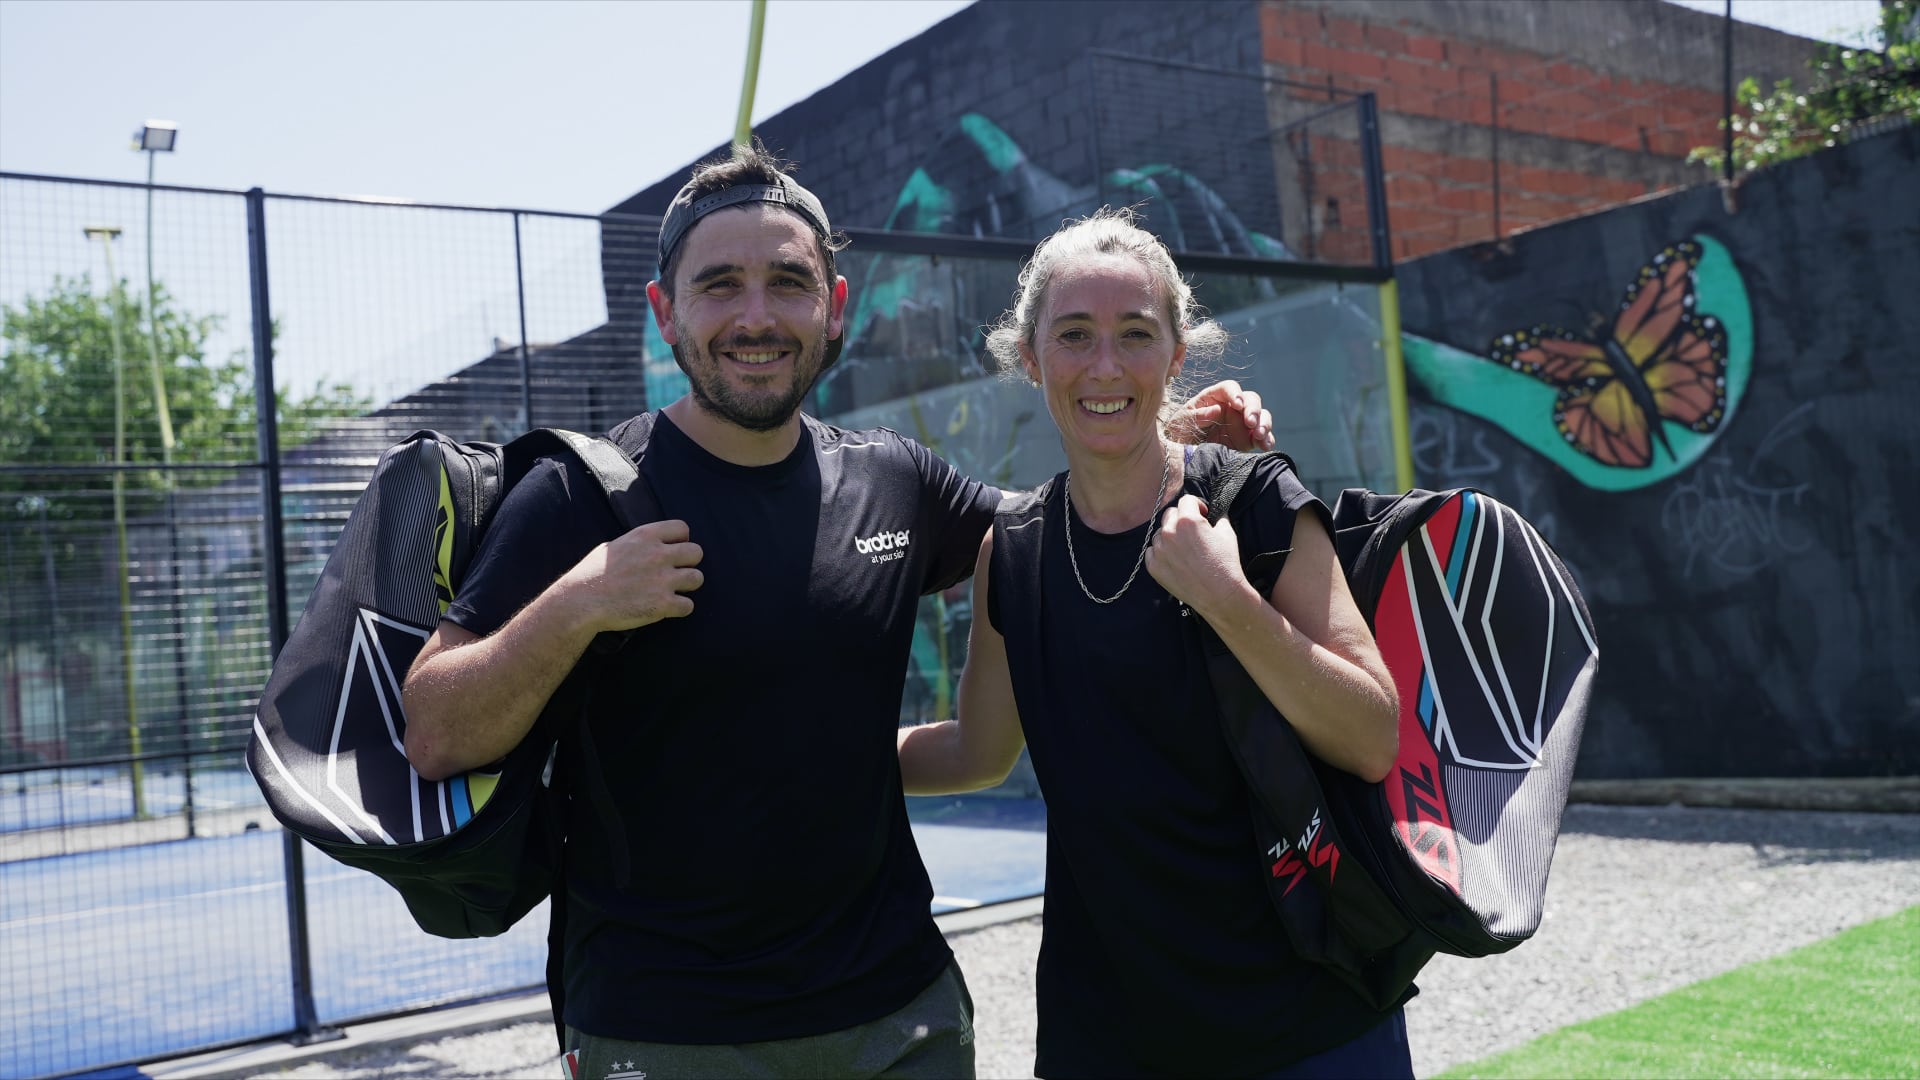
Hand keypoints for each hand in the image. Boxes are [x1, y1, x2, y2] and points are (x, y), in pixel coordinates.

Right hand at [562, 519, 703, 631]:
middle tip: (674, 573)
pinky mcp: (663, 604)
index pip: (683, 528)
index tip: (671, 552)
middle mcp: (657, 554)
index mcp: (645, 536)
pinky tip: (667, 608)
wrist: (580, 602)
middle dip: (688, 563)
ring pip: (697, 578)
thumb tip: (651, 545)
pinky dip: (680, 609)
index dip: (680, 541)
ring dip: (687, 586)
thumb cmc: (591, 575)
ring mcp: (662, 580)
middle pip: (697, 552)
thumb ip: (637, 544)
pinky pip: (689, 605)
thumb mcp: (613, 547)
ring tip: (672, 591)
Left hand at [1144, 494, 1259, 619]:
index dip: (1196, 505)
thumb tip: (1215, 515)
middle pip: (1170, 514)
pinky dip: (1160, 552)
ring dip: (1170, 536)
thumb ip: (1218, 518)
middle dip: (1181, 518)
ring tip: (1183, 548)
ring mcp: (1159, 550)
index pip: (1186, 500)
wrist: (1219, 594)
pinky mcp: (1153, 567)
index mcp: (1187, 520)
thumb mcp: (1227, 533)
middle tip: (1192, 531)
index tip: (1202, 514)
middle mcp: (1169, 532)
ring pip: (1159, 533)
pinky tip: (1174, 559)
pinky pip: (1151, 552)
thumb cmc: (1225, 563)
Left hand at [1171, 380, 1274, 450]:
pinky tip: (1266, 446)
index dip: (1235, 393)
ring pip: (1261, 416)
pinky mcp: (1248, 440)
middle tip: (1250, 422)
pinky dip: (1267, 440)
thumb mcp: (1181, 423)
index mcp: (1214, 397)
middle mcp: (1231, 407)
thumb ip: (1197, 415)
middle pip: (1250, 399)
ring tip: (1259, 435)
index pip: (1229, 388)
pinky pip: (1263, 437)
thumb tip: (1216, 410)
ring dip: (1264, 423)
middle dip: (1253, 409)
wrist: (1182, 458)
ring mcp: (1242, 424)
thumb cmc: (1178, 434)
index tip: (1237, 404)